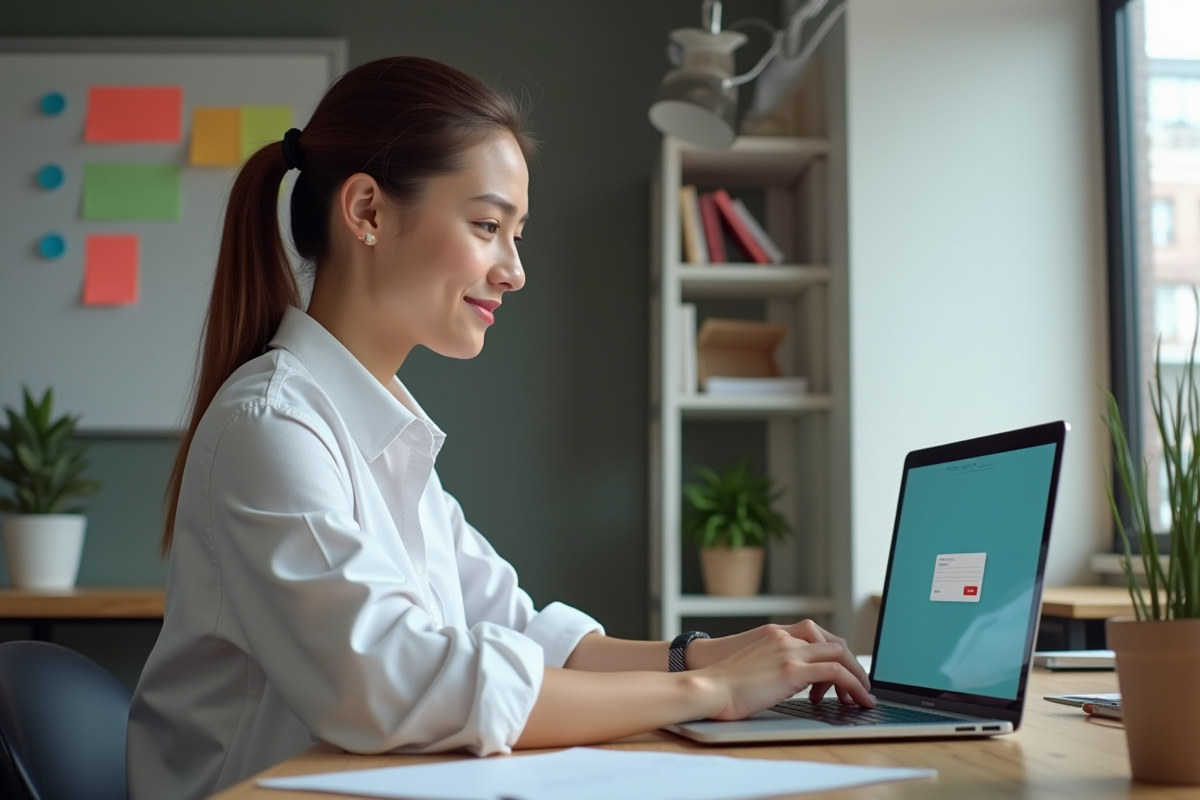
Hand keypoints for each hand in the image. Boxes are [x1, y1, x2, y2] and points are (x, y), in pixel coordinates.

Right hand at [696, 628, 873, 720]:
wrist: (708, 688)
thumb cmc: (723, 686)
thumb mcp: (753, 667)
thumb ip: (773, 666)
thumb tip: (790, 683)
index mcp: (775, 635)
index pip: (818, 635)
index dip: (835, 654)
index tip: (842, 675)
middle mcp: (785, 637)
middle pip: (834, 642)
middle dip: (853, 665)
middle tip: (859, 686)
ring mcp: (789, 651)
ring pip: (840, 654)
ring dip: (858, 675)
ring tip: (862, 696)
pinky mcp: (793, 670)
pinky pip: (836, 672)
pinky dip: (854, 684)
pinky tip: (858, 699)